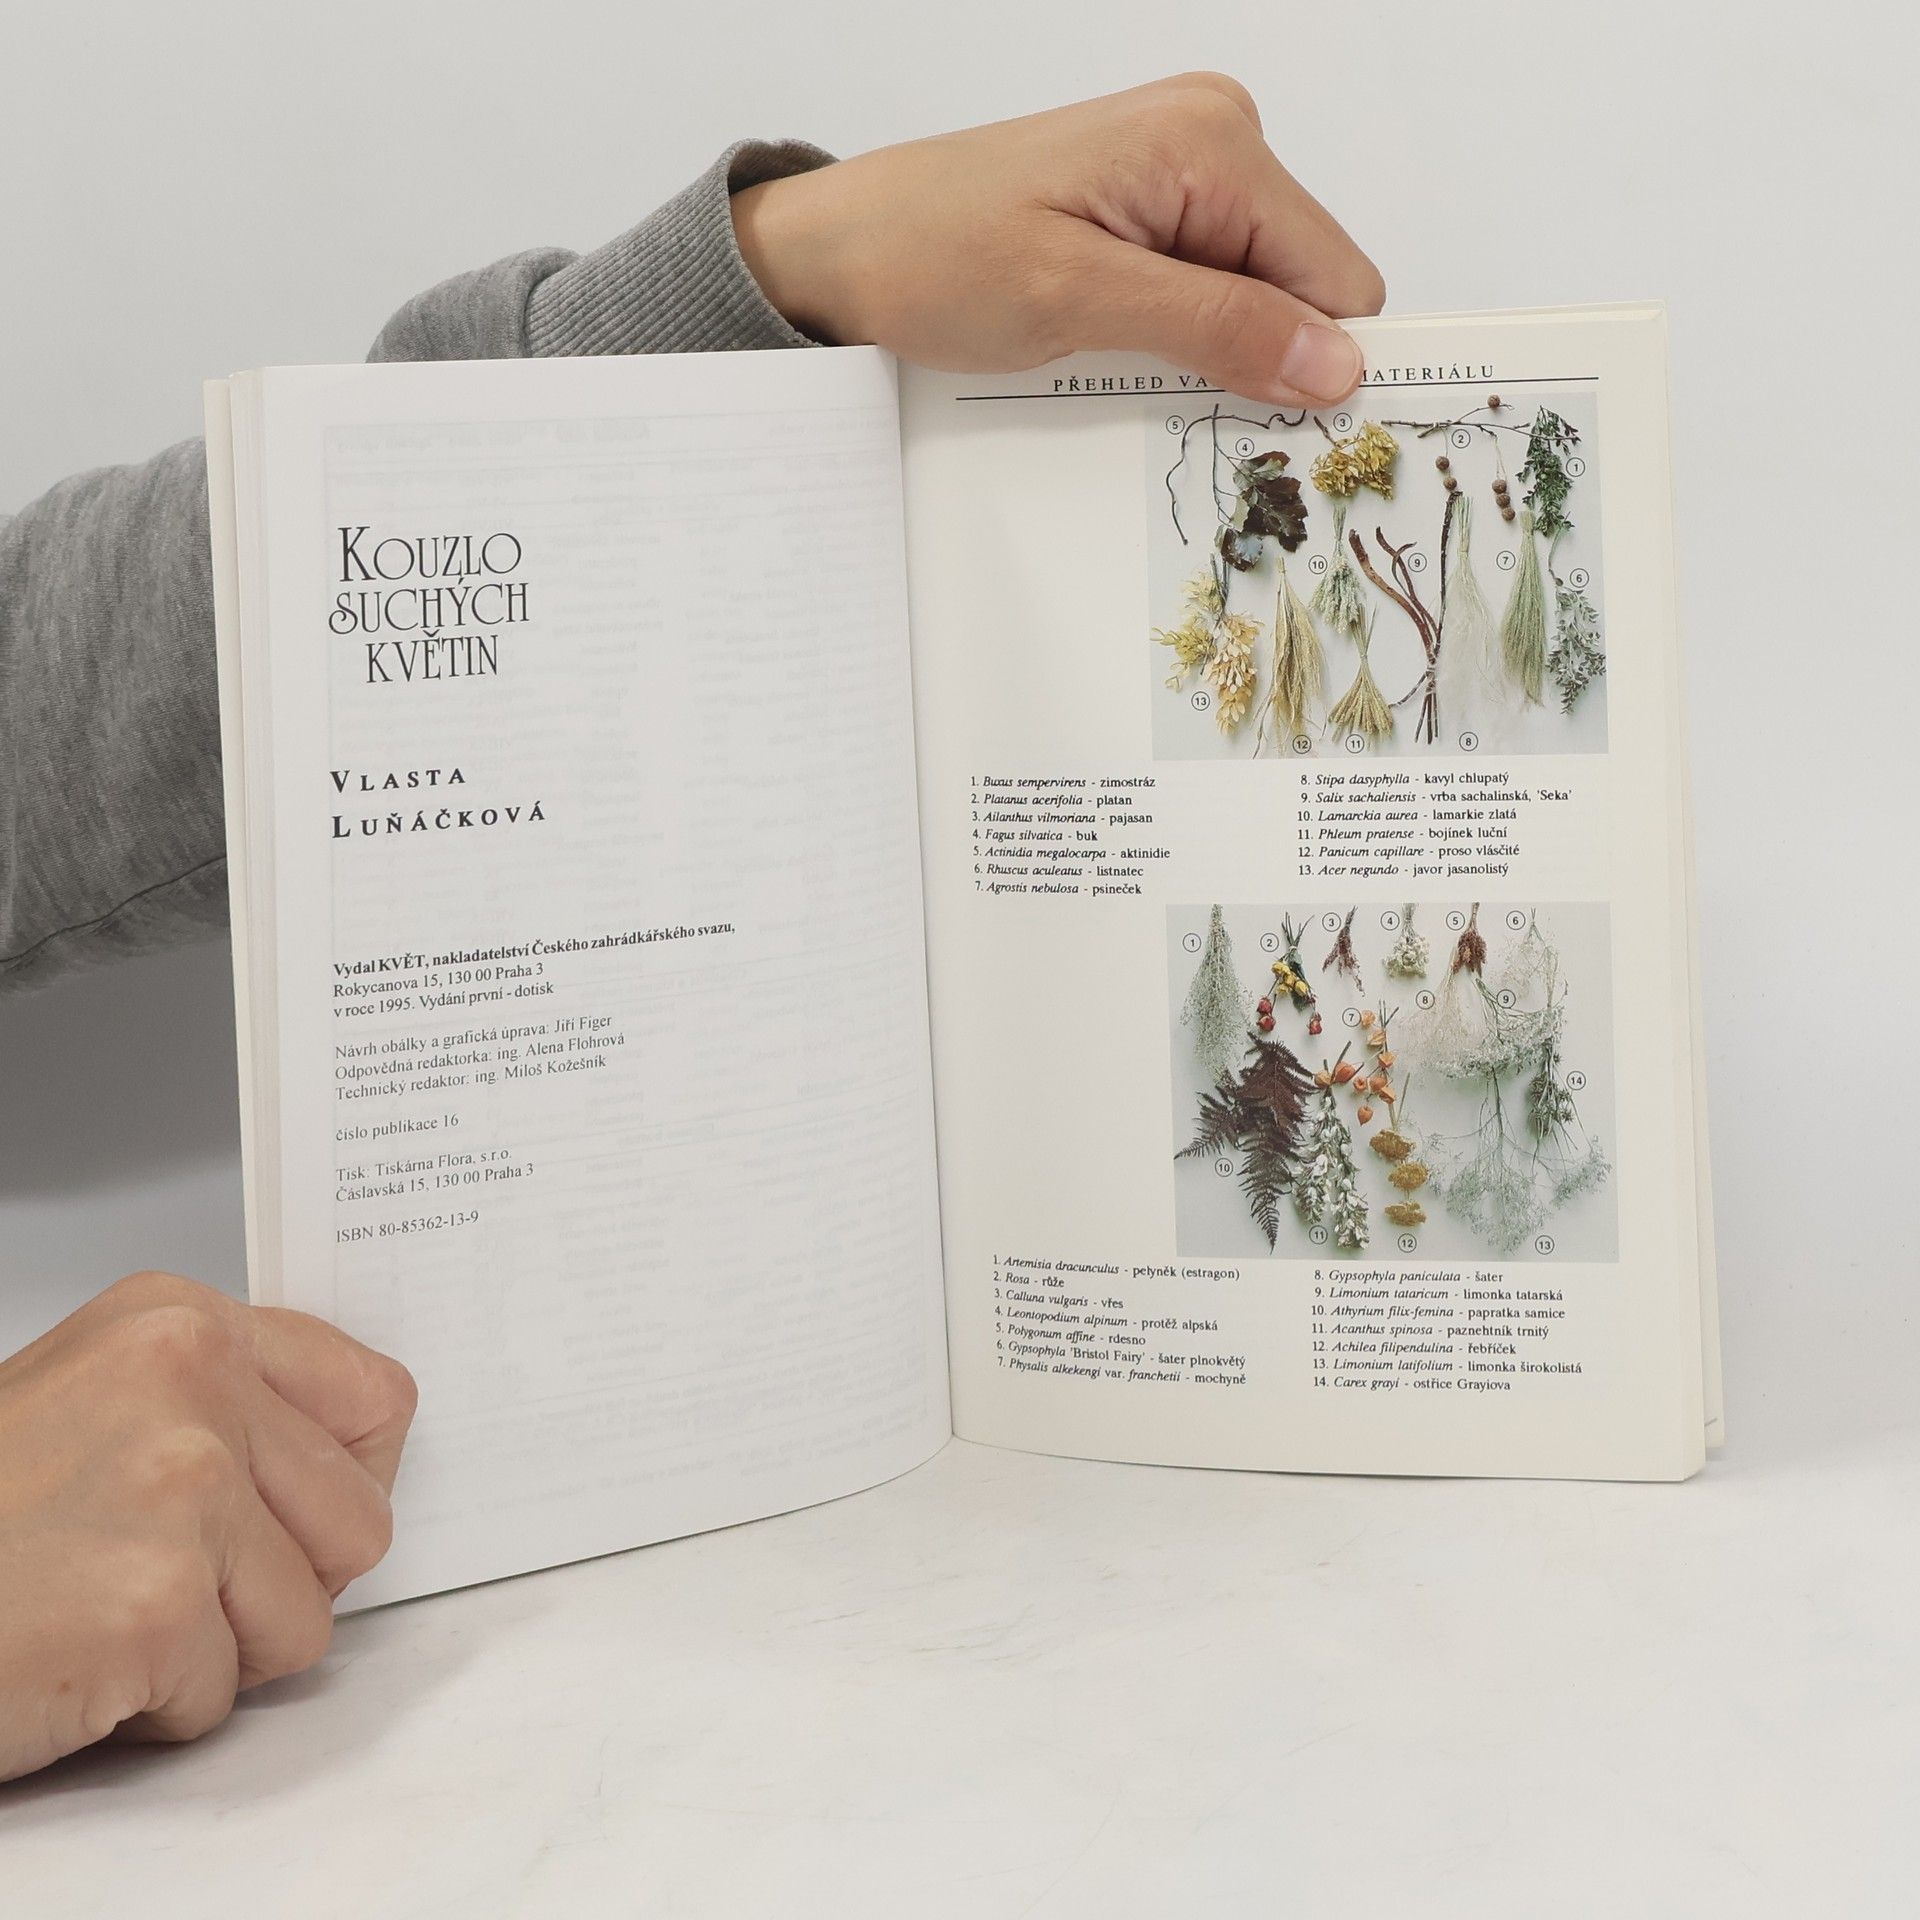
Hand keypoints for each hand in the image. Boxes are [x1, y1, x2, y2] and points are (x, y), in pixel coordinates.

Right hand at [0, 1271, 415, 1781]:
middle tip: (179, 1587)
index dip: (346, 1483)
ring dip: (217, 1649)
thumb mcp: (97, 1404)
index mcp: (181, 1322)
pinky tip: (76, 1658)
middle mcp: (190, 1380)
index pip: (376, 1399)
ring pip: (307, 1617)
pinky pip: (224, 1693)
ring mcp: (180, 1486)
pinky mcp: (155, 1601)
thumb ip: (221, 1412)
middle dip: (283, 1583)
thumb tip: (342, 1462)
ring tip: (111, 1615)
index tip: (298, 1517)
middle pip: (359, 1521)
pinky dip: (154, 1707)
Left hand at [733, 72, 1384, 406]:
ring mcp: (1183, 169)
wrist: (841, 248)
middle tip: (1171, 398)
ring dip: (1211, 352)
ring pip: (1257, 295)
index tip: (1276, 430)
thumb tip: (1335, 363)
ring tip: (1123, 365)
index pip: (1337, 277)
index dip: (1317, 361)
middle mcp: (1214, 137)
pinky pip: (1207, 286)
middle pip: (1303, 285)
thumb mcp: (1079, 302)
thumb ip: (1216, 327)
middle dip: (1260, 357)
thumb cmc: (934, 257)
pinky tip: (1118, 350)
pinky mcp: (1148, 206)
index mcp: (1213, 142)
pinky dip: (1181, 335)